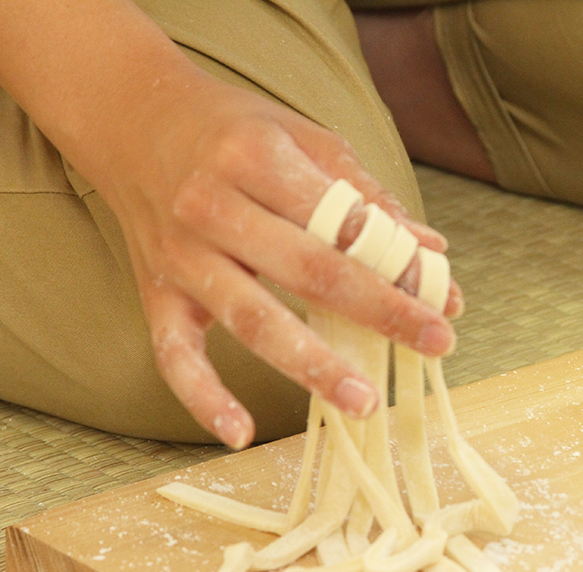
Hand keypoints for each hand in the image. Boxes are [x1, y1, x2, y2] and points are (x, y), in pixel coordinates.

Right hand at [108, 75, 462, 448]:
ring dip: (313, 366)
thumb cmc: (233, 131)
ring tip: (365, 402)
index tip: (447, 302)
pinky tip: (241, 435)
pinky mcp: (155, 294)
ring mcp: (181, 256)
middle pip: (309, 272)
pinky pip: (175, 356)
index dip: (398, 266)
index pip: (341, 224)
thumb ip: (365, 196)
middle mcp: (212, 206)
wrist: (128, 118)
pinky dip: (204, 399)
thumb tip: (431, 251)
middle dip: (381, 313)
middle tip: (436, 344)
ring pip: (252, 320)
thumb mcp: (302, 137)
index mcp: (255, 158)